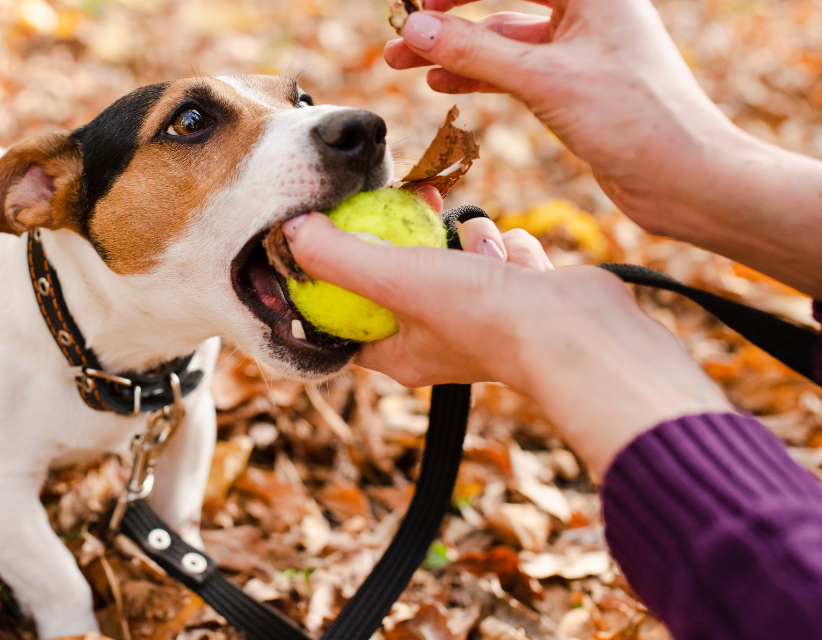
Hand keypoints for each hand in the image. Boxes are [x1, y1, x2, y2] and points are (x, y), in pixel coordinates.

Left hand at [283, 202, 732, 473]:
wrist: (579, 330)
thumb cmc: (483, 316)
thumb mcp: (393, 279)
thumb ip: (339, 256)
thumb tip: (293, 231)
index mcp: (400, 352)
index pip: (350, 315)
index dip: (338, 275)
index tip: (337, 232)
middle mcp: (440, 340)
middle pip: (404, 274)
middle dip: (409, 236)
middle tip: (409, 199)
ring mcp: (484, 318)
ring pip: (456, 256)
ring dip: (468, 240)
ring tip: (478, 245)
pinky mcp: (523, 297)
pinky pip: (502, 254)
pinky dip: (508, 247)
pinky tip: (519, 260)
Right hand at [384, 0, 821, 297]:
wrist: (687, 179)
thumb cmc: (637, 121)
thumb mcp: (545, 80)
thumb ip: (476, 51)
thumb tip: (415, 29)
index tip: (413, 4)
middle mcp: (589, 9)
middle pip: (502, 1)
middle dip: (447, 17)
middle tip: (400, 31)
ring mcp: (580, 47)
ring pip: (503, 39)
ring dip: (455, 50)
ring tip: (403, 61)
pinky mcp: (574, 84)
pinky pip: (514, 69)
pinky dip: (478, 74)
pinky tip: (441, 81)